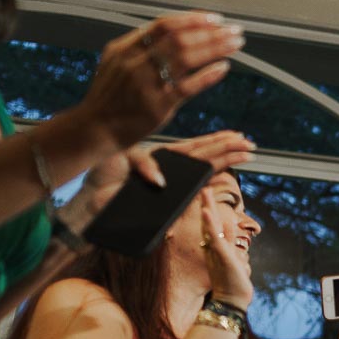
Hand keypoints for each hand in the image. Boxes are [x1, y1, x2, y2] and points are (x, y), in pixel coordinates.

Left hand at [60, 131, 255, 232]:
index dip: (216, 141)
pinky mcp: (166, 200)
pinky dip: (205, 184)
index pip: (195, 147)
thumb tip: (161, 180)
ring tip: (245, 154)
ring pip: (203, 169)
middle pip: (205, 156)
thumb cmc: (101, 179)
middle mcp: (169, 170)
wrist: (89, 202)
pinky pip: (190, 190)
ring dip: (224, 161)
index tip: (236, 136)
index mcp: (160, 157)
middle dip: (228, 149)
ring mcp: (170, 184)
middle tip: (250, 144)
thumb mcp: (121, 160)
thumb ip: (142, 164)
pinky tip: (221, 177)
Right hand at [74, 11, 242, 150]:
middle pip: (180, 39)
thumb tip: (174, 30)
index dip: (192, 19)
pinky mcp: (157, 106)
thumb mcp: (116, 63)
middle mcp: (135, 62)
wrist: (94, 128)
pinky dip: (208, 75)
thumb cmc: (110, 97)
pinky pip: (188, 87)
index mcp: (124, 48)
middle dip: (211, 33)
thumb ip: (141, 46)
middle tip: (234, 31)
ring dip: (215, 48)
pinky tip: (223, 67)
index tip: (215, 18)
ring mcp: (146, 84)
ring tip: (235, 44)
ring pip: (187, 58)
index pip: (163, 25)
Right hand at [199, 187, 253, 309]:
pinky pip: (214, 238)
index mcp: (215, 246)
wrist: (232, 301)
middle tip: (203, 186)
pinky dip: (210, 225)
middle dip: (206, 204)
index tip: (207, 192)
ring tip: (204, 192)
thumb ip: (228, 240)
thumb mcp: (231, 255)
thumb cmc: (232, 281)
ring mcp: (216, 251)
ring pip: (209, 226)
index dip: (209, 207)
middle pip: (208, 221)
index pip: (211, 223)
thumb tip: (228, 225)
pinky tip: (206, 212)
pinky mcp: (221, 256)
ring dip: (207, 208)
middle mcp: (213, 247)